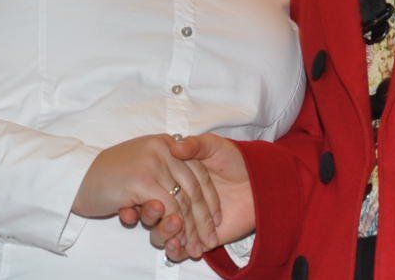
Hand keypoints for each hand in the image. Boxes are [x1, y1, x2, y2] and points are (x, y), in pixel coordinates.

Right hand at [74, 135, 220, 255]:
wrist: (76, 178)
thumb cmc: (107, 177)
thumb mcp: (141, 167)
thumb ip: (163, 175)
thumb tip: (186, 200)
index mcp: (165, 143)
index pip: (198, 172)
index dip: (210, 198)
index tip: (216, 219)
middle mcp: (163, 148)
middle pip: (194, 187)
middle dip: (204, 218)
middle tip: (208, 241)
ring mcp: (153, 162)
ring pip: (183, 200)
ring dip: (191, 228)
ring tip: (195, 247)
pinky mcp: (142, 180)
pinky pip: (168, 207)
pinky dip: (174, 227)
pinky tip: (177, 242)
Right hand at [142, 134, 252, 261]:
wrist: (262, 183)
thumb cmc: (236, 159)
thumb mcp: (213, 146)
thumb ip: (195, 145)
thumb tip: (175, 147)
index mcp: (176, 177)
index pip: (156, 188)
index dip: (145, 193)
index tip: (132, 197)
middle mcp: (178, 199)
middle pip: (157, 211)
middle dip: (150, 215)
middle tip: (150, 212)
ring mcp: (188, 219)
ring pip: (165, 231)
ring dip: (163, 233)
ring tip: (173, 228)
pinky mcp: (198, 237)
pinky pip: (179, 248)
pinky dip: (175, 250)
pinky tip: (177, 246)